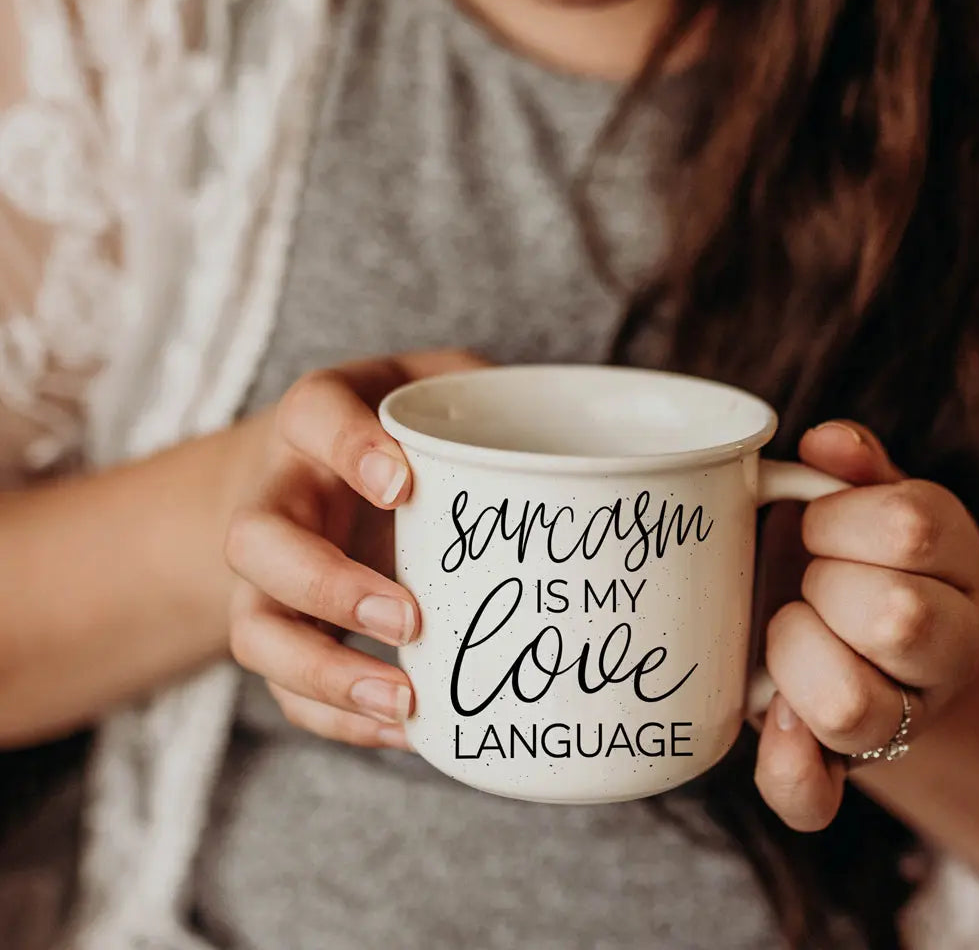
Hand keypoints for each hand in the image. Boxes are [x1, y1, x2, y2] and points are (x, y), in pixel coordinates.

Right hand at [224, 349, 489, 748]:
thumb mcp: (440, 388)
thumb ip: (492, 400)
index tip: (403, 483)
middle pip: (255, 542)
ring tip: (404, 702)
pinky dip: (341, 719)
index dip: (350, 450)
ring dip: (326, 674)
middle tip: (409, 618)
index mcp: (318, 419)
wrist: (313, 465)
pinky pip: (286, 688)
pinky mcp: (284, 628)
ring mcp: (270, 572)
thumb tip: (584, 449)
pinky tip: (407, 731)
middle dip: (328, 587)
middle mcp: (279, 494)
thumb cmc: (400, 426)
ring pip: (256, 631)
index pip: (315, 416)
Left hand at [755, 421, 978, 829]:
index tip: (813, 519)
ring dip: (797, 658)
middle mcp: (948, 645)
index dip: (841, 520)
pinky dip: (788, 767)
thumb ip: (852, 465)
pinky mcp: (844, 769)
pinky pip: (815, 796)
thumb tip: (828, 441)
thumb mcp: (862, 497)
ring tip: (789, 627)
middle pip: (896, 618)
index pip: (911, 530)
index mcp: (954, 560)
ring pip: (853, 708)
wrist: (854, 632)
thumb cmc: (845, 548)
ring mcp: (904, 716)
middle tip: (808, 577)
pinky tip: (775, 719)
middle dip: (825, 586)